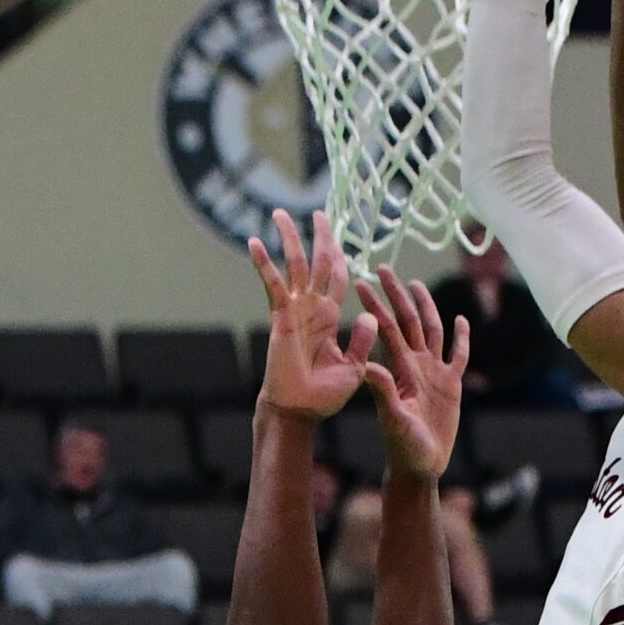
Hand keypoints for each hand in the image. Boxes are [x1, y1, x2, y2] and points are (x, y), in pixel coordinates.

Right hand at [249, 208, 377, 419]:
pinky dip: (264, 264)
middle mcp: (313, 308)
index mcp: (331, 317)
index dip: (340, 258)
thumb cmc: (324, 396)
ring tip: (281, 214)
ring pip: (295, 266)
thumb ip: (362, 341)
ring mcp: (296, 310)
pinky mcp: (281, 317)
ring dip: (289, 240)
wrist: (299, 411)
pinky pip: (273, 286)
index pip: (338, 278)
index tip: (338, 238)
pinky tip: (254, 243)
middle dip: (319, 238)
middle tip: (319, 213)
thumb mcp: (355, 368)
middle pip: (318, 263)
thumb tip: (370, 315)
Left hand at [355, 268, 469, 479]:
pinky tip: (461, 321)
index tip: (362, 282)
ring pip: (432, 331)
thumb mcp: (392, 418)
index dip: (375, 305)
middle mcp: (415, 365)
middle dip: (396, 296)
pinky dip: (461, 339)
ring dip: (425, 308)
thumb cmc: (402, 446)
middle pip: (408, 322)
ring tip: (415, 285)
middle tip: (384, 268)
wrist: (420, 465)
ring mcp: (433, 373)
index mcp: (399, 369)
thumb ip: (383, 391)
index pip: (386, 329)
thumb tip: (367, 366)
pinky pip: (458, 356)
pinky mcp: (451, 386)